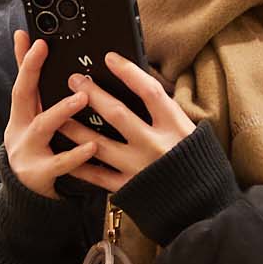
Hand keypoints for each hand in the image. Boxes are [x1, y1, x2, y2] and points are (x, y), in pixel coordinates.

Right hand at [3, 29, 97, 198]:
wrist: (29, 198)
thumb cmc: (40, 151)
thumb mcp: (36, 122)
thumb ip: (41, 96)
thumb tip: (46, 62)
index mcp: (21, 115)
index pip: (21, 79)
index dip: (25, 58)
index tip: (31, 36)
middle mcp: (19, 129)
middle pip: (21, 95)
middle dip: (30, 70)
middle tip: (45, 50)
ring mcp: (27, 152)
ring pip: (42, 127)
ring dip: (61, 110)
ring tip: (82, 98)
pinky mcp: (40, 175)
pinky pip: (59, 163)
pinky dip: (76, 154)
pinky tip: (92, 145)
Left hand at [56, 54, 197, 195]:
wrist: (202, 205)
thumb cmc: (195, 161)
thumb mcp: (188, 130)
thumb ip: (165, 112)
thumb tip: (139, 84)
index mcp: (174, 127)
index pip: (149, 92)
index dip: (128, 72)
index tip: (110, 58)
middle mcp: (155, 145)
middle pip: (118, 114)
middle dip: (92, 95)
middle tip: (74, 80)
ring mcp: (139, 167)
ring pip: (99, 144)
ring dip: (76, 128)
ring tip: (60, 116)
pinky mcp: (128, 187)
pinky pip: (97, 175)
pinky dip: (79, 164)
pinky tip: (64, 151)